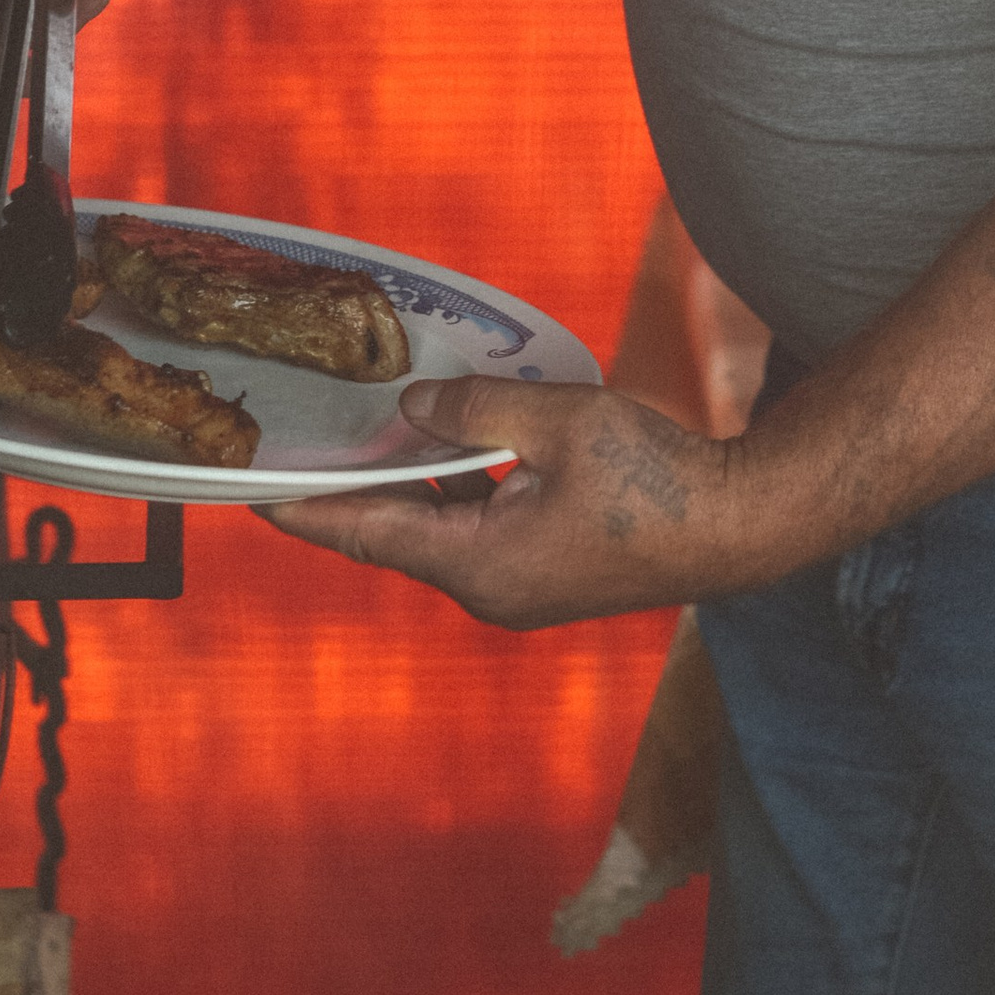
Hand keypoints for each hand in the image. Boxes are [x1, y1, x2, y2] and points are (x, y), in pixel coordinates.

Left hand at [261, 377, 748, 627]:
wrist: (739, 525)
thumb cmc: (655, 478)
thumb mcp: (557, 422)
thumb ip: (476, 409)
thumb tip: (414, 403)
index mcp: (479, 565)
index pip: (368, 534)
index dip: (308, 509)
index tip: (254, 493)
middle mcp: (490, 591)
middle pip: (397, 537)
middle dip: (351, 494)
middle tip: (302, 450)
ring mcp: (520, 590)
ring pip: (440, 536)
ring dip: (407, 490)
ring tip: (362, 441)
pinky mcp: (548, 578)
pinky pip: (479, 536)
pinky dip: (453, 497)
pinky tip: (446, 453)